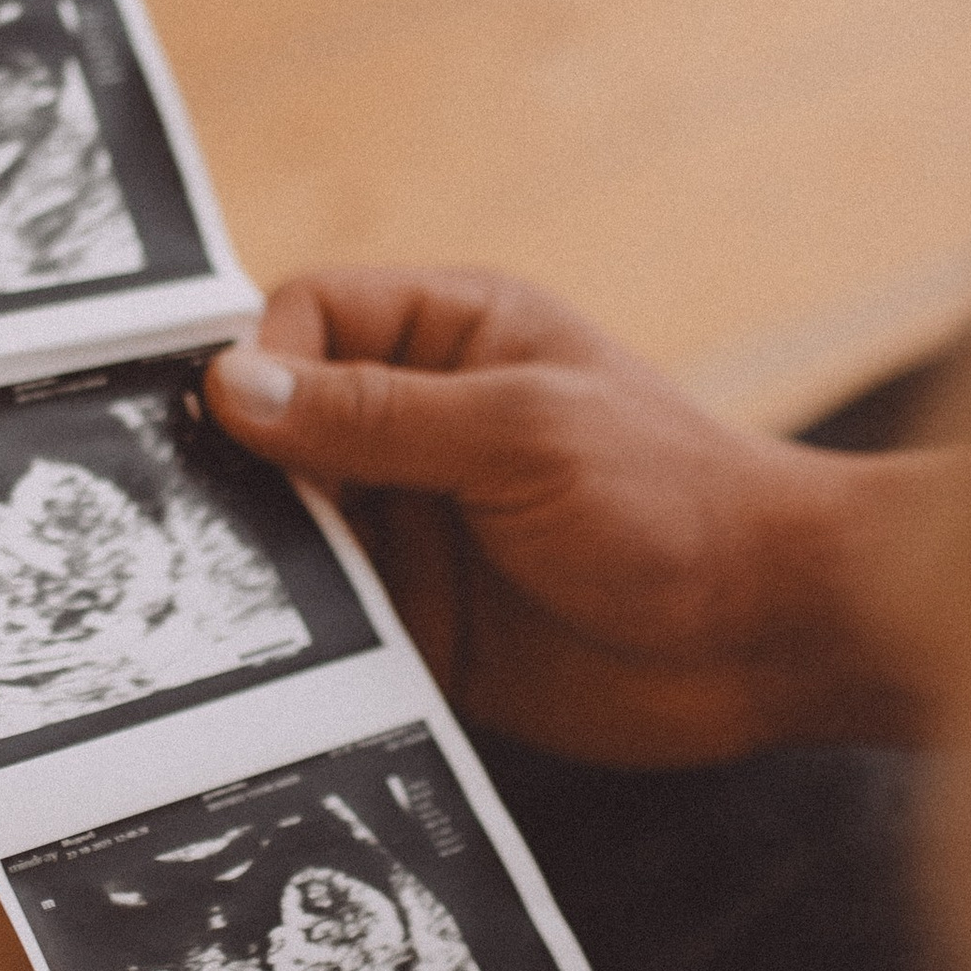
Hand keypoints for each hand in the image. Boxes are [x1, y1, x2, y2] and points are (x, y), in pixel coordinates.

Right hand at [205, 271, 943, 763]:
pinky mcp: (422, 622)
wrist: (771, 636)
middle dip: (240, 466)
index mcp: (456, 339)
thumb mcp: (518, 434)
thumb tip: (234, 385)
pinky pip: (329, 623)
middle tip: (198, 511)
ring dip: (263, 556)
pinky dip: (297, 638)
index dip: (259, 361)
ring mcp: (421, 526)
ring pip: (292, 527)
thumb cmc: (676, 501)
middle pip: (283, 425)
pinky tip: (274, 653)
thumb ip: (374, 415)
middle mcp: (424, 427)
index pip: (311, 318)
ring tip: (225, 587)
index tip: (223, 422)